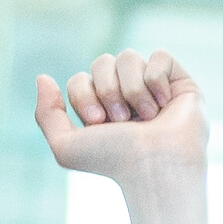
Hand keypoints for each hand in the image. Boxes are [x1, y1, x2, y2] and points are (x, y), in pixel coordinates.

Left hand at [36, 49, 207, 186]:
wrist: (155, 166)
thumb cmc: (113, 162)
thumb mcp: (65, 146)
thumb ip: (46, 114)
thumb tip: (43, 76)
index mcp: (101, 109)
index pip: (81, 80)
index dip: (83, 95)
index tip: (98, 122)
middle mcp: (126, 96)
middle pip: (102, 62)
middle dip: (106, 89)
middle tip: (120, 120)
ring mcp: (153, 88)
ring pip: (129, 56)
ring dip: (131, 88)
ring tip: (146, 116)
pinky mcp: (179, 82)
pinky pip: (160, 56)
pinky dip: (156, 79)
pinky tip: (164, 105)